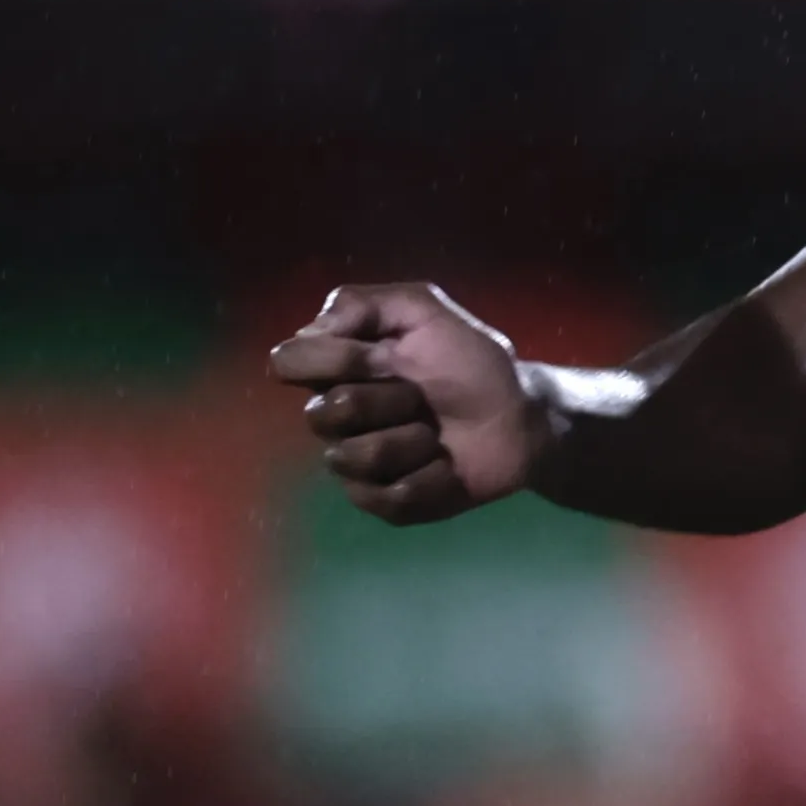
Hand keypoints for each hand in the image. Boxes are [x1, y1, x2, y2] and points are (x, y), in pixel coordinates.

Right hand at [272, 284, 545, 523]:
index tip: (380, 354)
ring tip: (437, 432)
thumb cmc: (470, 360)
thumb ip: (360, 303)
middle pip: (323, 415)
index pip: (287, 363)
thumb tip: (308, 332)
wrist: (518, 414)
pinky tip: (447, 466)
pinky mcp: (385, 502)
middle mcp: (334, 416)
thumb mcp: (422, 308)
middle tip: (421, 396)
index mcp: (333, 369)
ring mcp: (356, 463)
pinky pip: (388, 497)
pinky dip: (429, 478)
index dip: (335, 360)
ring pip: (355, 457)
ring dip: (410, 440)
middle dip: (385, 400)